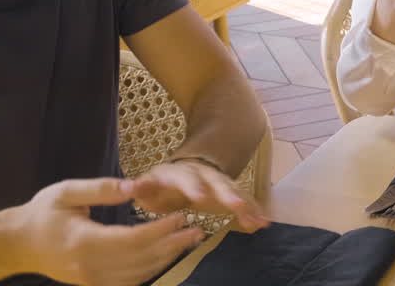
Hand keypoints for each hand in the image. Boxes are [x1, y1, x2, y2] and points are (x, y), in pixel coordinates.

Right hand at [14, 178, 202, 285]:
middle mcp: (89, 267)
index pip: (134, 240)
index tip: (182, 215)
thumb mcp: (66, 191)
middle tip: (198, 230)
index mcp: (84, 242)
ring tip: (188, 240)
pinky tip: (166, 255)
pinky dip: (150, 269)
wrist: (16, 244)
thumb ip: (101, 188)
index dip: (161, 230)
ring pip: (138, 274)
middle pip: (141, 259)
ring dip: (167, 258)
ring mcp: (91, 280)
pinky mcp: (92, 284)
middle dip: (173, 245)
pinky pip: (128, 281)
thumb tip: (135, 186)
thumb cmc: (42, 212)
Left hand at [131, 159, 269, 231]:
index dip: (193, 186)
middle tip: (237, 206)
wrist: (183, 172)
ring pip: (235, 192)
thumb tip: (130, 187)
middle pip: (218, 183)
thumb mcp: (148, 186)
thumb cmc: (161, 185)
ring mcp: (220, 183)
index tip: (199, 197)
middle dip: (228, 194)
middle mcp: (205, 175)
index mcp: (181, 173)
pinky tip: (264, 222)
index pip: (187, 178)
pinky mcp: (231, 193)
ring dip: (246, 205)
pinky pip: (244, 201)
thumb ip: (141, 188)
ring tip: (257, 219)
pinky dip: (254, 210)